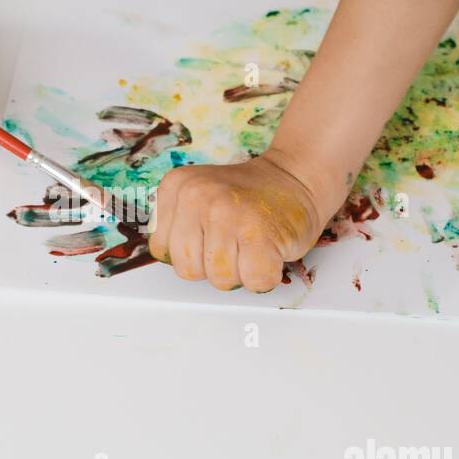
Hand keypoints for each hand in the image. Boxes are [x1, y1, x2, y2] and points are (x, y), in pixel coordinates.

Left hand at [148, 151, 341, 291]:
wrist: (296, 178)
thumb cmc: (248, 199)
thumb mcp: (196, 198)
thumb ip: (175, 226)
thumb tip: (168, 260)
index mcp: (176, 187)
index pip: (162, 250)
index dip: (191, 252)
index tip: (212, 234)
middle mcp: (196, 196)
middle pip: (188, 269)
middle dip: (212, 266)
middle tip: (234, 242)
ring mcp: (227, 214)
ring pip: (219, 279)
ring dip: (241, 271)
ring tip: (252, 244)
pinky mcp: (259, 235)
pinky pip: (253, 281)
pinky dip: (265, 276)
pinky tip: (269, 251)